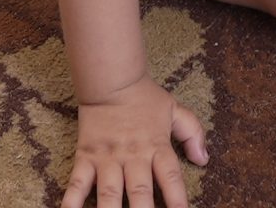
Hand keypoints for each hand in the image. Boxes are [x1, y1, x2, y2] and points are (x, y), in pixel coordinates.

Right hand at [62, 77, 206, 207]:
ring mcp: (107, 159)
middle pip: (140, 194)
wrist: (110, 79)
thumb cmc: (144, 97)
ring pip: (109, 195)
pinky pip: (76, 184)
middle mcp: (133, 157)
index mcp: (156, 146)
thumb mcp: (174, 110)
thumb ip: (192, 133)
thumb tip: (204, 160)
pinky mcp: (85, 157)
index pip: (171, 178)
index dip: (178, 201)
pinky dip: (71, 202)